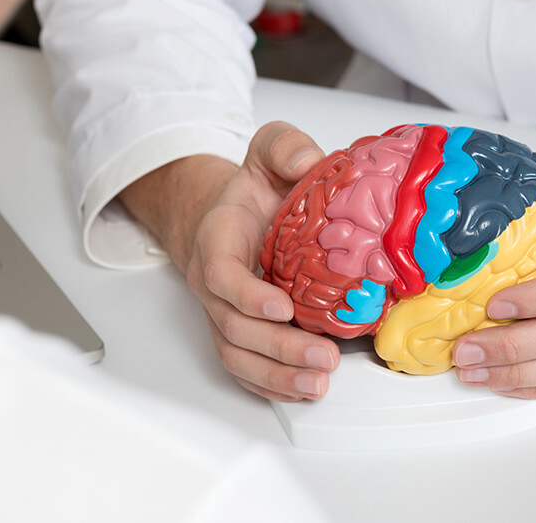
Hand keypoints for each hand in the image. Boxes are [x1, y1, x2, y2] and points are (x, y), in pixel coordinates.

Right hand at [121, 122, 339, 400]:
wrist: (236, 211)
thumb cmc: (256, 188)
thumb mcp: (270, 150)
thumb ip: (285, 147)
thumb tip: (308, 161)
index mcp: (219, 237)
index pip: (220, 273)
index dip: (246, 295)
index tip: (281, 308)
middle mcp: (215, 282)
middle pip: (232, 326)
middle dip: (276, 347)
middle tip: (320, 356)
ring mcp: (226, 312)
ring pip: (237, 354)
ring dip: (276, 375)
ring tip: (316, 384)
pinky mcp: (242, 332)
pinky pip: (247, 367)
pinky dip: (273, 385)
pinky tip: (304, 390)